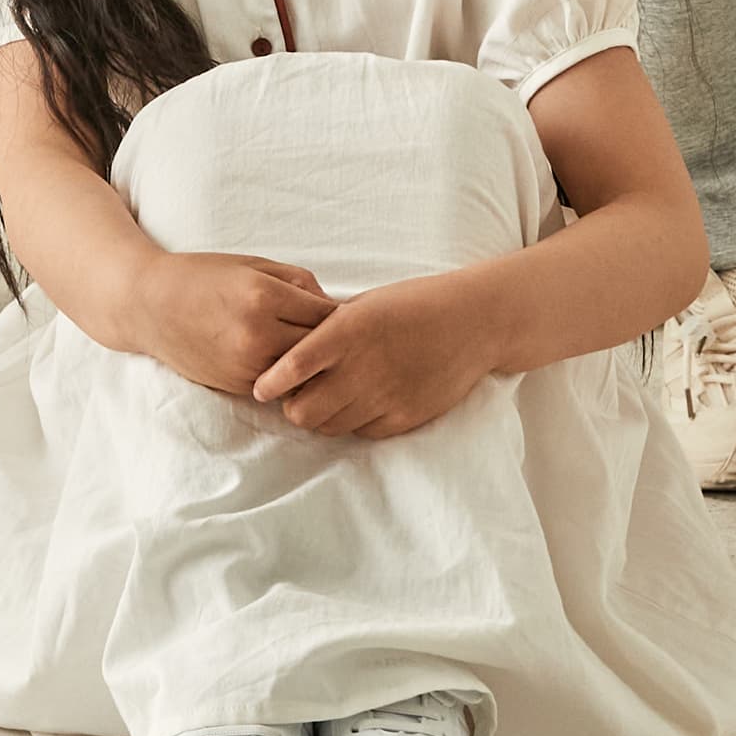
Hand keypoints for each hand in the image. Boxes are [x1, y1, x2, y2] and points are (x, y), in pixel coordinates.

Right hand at [135, 247, 331, 396]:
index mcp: (264, 296)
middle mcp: (257, 334)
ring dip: (309, 363)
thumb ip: (298, 280)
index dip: (338, 314)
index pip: (326, 314)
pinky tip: (283, 360)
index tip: (344, 314)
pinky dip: (285, 374)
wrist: (148, 306)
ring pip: (301, 371)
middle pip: (319, 346)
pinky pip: (277, 382)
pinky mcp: (237, 385)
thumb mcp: (252, 264)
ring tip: (315, 352)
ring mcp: (246, 364)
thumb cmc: (202, 277)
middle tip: (339, 338)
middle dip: (329, 342)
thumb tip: (333, 305)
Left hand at [251, 265, 505, 439]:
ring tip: (328, 398)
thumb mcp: (365, 304)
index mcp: (350, 331)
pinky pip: (362, 432)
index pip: (294, 366)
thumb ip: (329, 328)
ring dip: (322, 416)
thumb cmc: (415, 304)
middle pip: (304, 412)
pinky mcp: (405, 418)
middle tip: (296, 395)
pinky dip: (353, 422)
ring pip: (330, 427)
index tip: (261, 388)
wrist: (474, 323)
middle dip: (293, 406)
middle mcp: (365, 367)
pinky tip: (360, 402)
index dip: (271, 382)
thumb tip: (288, 347)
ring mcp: (386, 397)